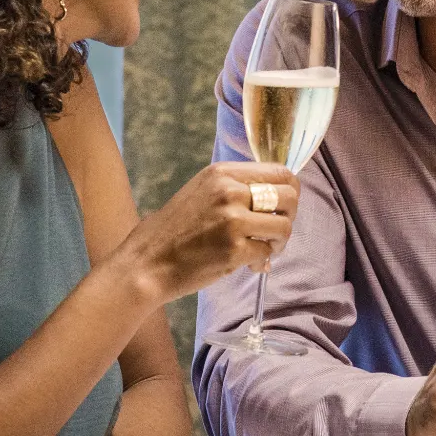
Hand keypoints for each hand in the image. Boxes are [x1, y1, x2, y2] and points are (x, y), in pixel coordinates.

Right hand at [109, 161, 298, 303]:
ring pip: (284, 227)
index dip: (290, 191)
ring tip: (264, 249)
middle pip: (290, 196)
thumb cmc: (173, 230)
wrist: (145, 264)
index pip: (280, 172)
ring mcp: (232, 221)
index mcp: (222, 173)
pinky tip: (249, 264)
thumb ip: (236, 187)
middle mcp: (229, 192)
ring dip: (279, 242)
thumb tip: (279, 192)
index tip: (283, 206)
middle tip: (275, 231)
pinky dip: (262, 260)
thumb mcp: (202, 191)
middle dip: (289, 216)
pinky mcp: (233, 250)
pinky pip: (267, 252)